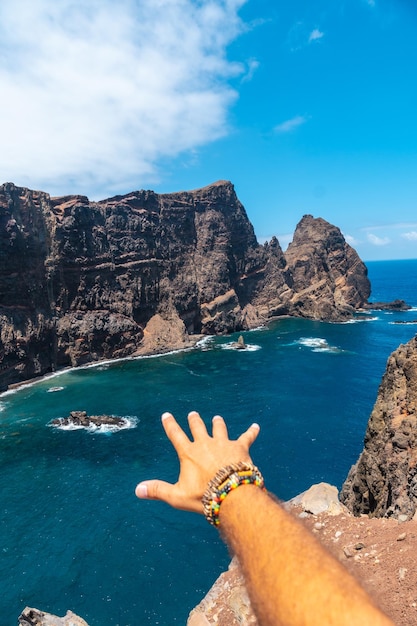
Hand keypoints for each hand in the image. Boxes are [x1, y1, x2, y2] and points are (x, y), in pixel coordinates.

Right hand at [135, 410, 259, 513]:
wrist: (231, 493)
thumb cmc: (203, 496)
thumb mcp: (177, 496)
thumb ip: (158, 490)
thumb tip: (137, 490)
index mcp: (189, 453)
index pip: (176, 434)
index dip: (170, 424)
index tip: (167, 415)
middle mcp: (205, 443)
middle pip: (198, 427)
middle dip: (195, 420)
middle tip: (193, 414)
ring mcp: (224, 443)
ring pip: (219, 429)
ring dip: (218, 424)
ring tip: (217, 418)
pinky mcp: (240, 447)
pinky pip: (247, 437)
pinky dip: (252, 432)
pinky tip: (256, 426)